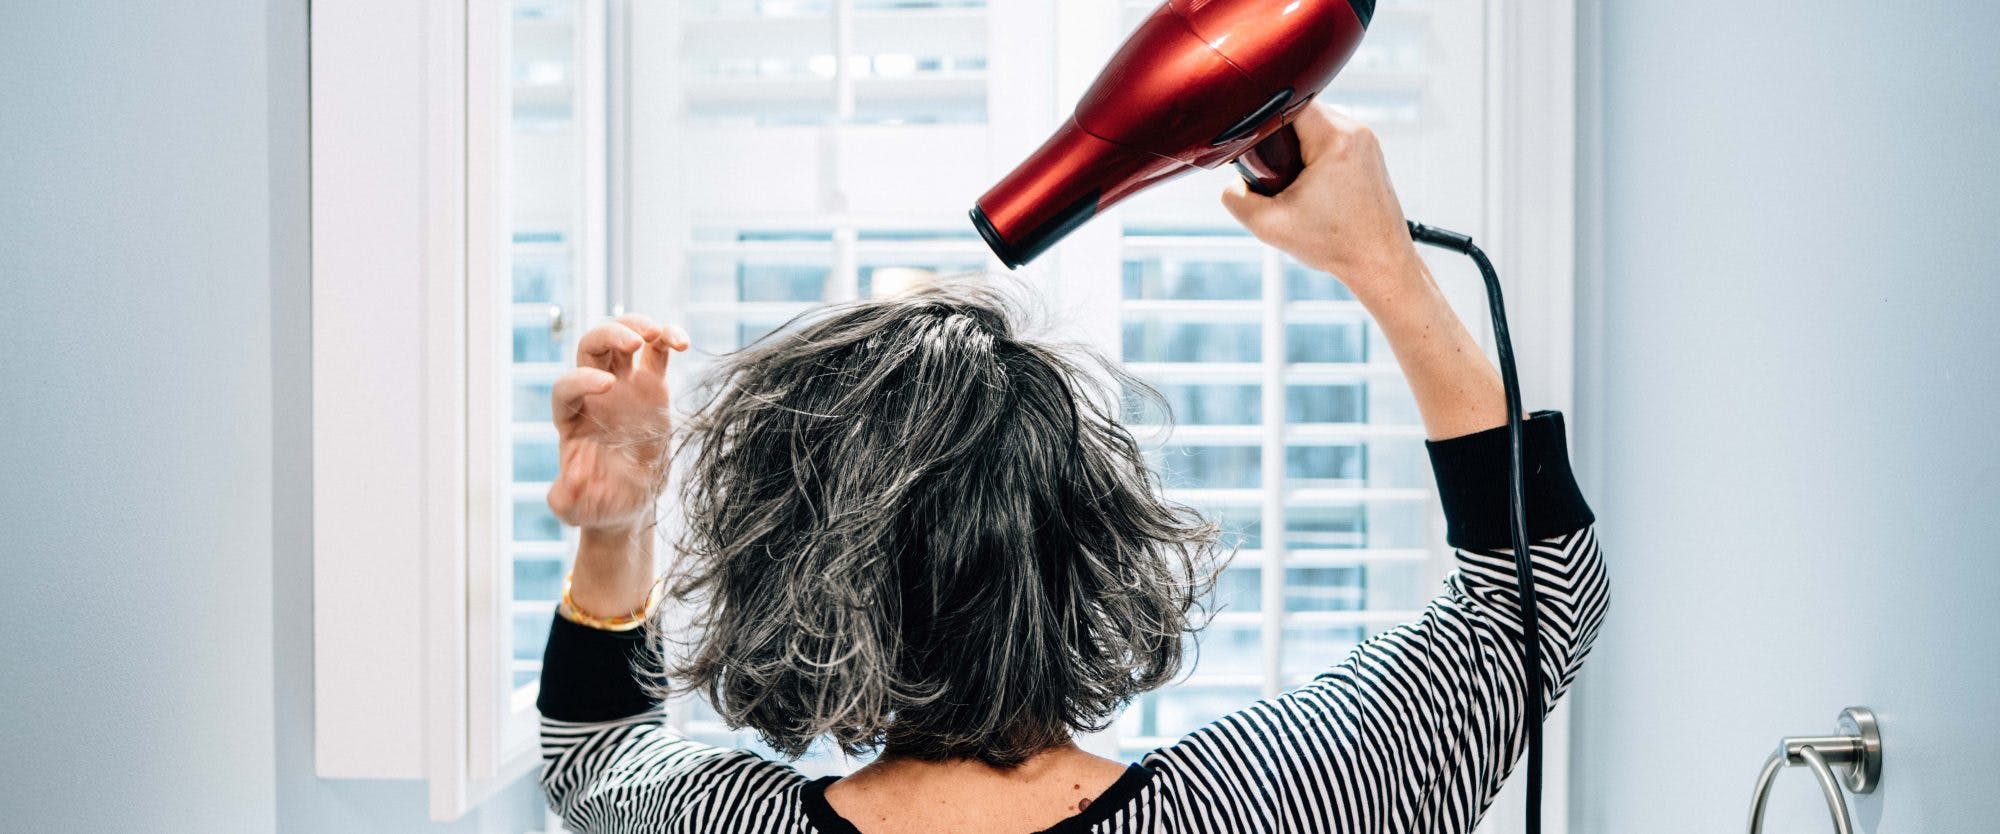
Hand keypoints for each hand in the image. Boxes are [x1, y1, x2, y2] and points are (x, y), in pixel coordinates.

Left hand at [546, 313, 687, 535]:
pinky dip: (667, 338)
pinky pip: (657, 352)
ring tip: (661, 334)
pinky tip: (682, 341)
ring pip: (624, 338)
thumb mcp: (577, 509)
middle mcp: (594, 394)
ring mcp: (624, 385)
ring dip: (638, 325)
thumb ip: (565, 500)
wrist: (625, 501)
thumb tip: (564, 487)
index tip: (606, 386)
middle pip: (591, 346)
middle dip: (610, 335)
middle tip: (636, 341)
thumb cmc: (596, 503)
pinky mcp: (653, 386)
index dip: (582, 379)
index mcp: (571, 417)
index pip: (567, 386)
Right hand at [1220, 104, 1420, 299]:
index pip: (1288, 101)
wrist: (1379, 262)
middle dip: (1279, 136)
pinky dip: (1315, 154)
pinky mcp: (1369, 154)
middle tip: (1271, 169)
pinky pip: (1332, 138)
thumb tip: (1232, 184)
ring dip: (1297, 145)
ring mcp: (1366, 141)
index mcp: (1335, 138)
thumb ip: (1236, 199)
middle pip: (1302, 111)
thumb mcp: (1269, 225)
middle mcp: (1356, 132)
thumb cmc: (1337, 245)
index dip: (1263, 118)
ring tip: (1292, 179)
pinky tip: (1310, 184)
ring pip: (1316, 124)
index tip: (1254, 145)